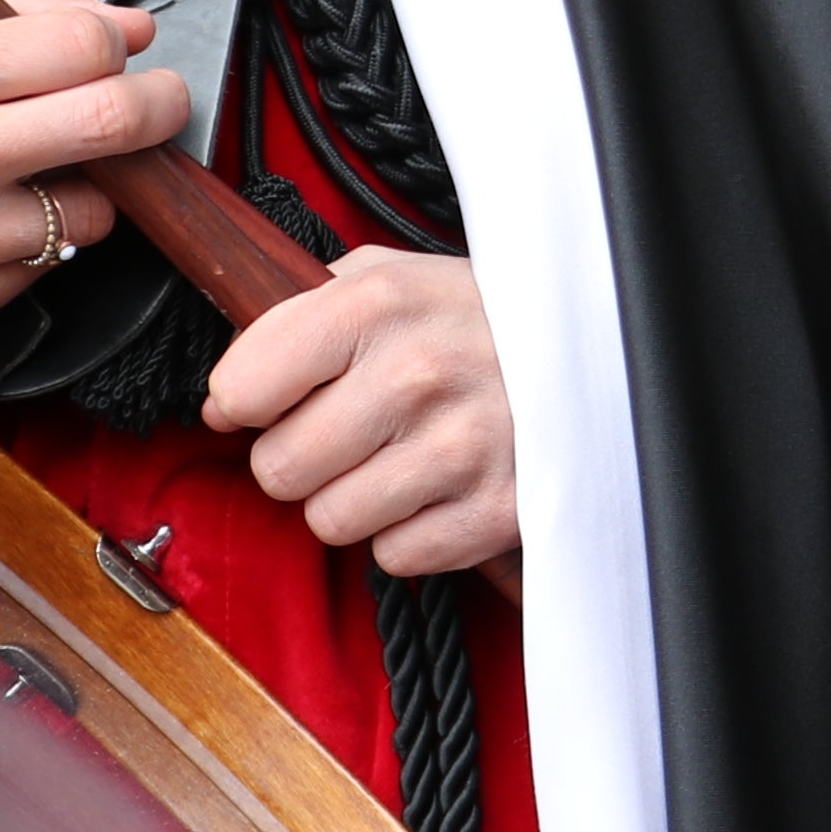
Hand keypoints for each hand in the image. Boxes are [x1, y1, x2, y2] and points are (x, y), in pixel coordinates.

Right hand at [0, 0, 189, 328]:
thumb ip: (6, 12)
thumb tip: (117, 23)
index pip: (82, 45)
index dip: (120, 40)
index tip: (124, 45)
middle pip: (112, 122)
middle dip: (157, 105)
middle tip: (154, 100)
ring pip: (98, 207)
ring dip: (95, 184)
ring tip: (47, 166)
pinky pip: (53, 261)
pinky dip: (44, 235)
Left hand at [204, 248, 517, 575]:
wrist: (603, 350)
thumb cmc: (479, 317)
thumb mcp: (394, 275)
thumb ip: (303, 314)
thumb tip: (227, 396)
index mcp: (378, 303)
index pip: (244, 387)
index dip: (246, 401)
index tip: (269, 401)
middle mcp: (416, 373)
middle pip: (279, 469)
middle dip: (300, 458)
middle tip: (345, 434)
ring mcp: (459, 448)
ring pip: (330, 520)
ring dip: (353, 499)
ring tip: (397, 459)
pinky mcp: (494, 512)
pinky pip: (394, 556)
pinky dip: (408, 532)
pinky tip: (437, 488)